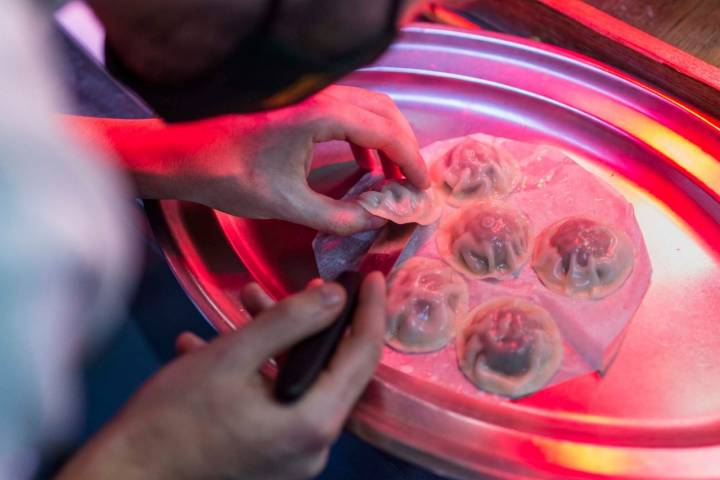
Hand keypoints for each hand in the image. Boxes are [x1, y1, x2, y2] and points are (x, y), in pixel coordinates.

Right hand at [58, 273, 385, 479]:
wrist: (125, 474)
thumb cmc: (172, 418)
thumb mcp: (232, 356)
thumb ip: (290, 320)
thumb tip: (336, 296)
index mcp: (313, 422)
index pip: (363, 357)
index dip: (371, 311)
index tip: (375, 277)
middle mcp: (312, 446)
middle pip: (332, 369)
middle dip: (316, 322)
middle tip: (306, 285)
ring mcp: (291, 455)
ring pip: (300, 381)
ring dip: (279, 341)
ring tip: (246, 305)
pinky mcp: (269, 456)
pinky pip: (278, 401)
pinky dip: (260, 371)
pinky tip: (219, 346)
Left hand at [171, 85, 428, 234]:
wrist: (185, 152)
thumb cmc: (230, 175)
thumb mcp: (288, 204)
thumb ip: (337, 217)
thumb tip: (374, 221)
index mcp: (322, 114)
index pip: (386, 131)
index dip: (410, 161)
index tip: (423, 188)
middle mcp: (322, 95)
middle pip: (384, 112)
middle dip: (404, 147)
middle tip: (413, 183)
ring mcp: (311, 95)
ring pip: (368, 108)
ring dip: (386, 140)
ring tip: (393, 178)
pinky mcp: (301, 102)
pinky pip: (348, 112)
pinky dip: (364, 136)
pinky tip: (363, 164)